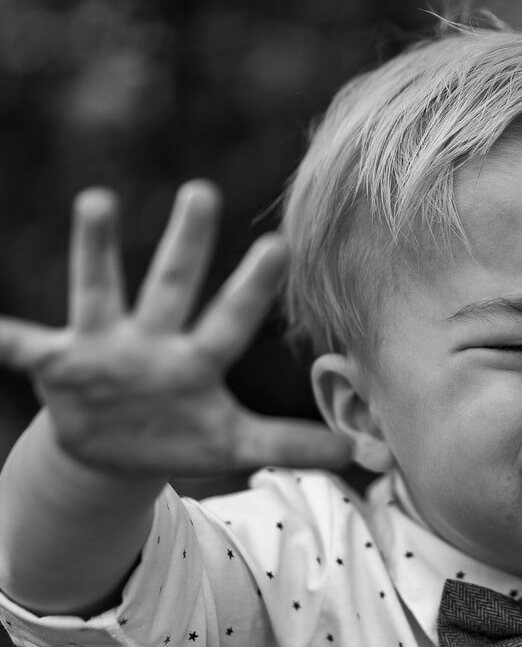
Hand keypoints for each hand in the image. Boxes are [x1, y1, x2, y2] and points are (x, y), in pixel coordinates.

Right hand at [0, 181, 350, 476]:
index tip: (280, 244)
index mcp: (198, 360)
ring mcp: (103, 348)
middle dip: (186, 243)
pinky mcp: (59, 364)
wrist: (112, 451)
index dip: (253, 286)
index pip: (231, 318)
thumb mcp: (234, 445)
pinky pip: (23, 346)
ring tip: (97, 200)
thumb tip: (360, 455)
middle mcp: (152, 341)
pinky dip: (4, 336)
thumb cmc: (181, 435)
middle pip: (173, 285)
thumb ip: (292, 446)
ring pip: (99, 292)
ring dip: (95, 250)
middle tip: (203, 191)